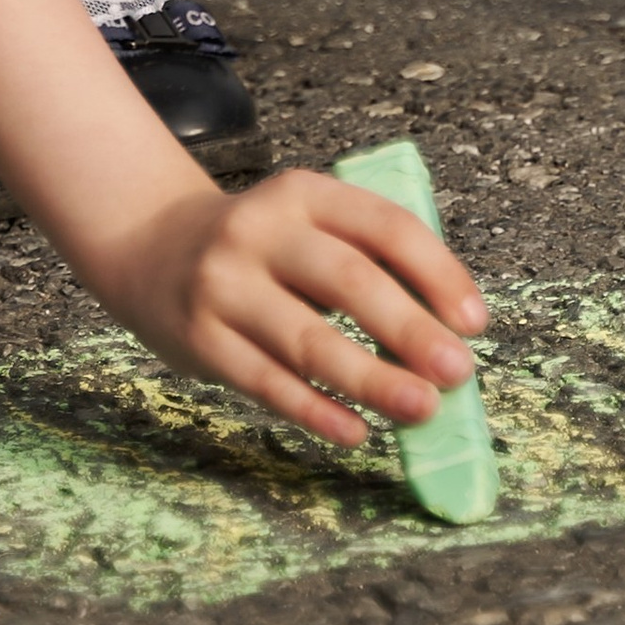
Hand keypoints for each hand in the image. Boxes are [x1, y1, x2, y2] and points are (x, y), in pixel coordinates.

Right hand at [89, 165, 486, 448]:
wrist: (148, 246)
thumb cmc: (260, 247)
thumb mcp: (306, 222)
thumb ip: (366, 262)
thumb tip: (443, 338)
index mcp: (303, 193)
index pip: (383, 226)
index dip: (437, 272)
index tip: (475, 321)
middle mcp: (259, 231)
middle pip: (348, 280)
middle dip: (410, 330)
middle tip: (458, 372)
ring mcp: (224, 286)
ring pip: (308, 340)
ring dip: (372, 380)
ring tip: (422, 409)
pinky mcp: (200, 339)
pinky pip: (266, 382)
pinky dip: (316, 410)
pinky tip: (357, 431)